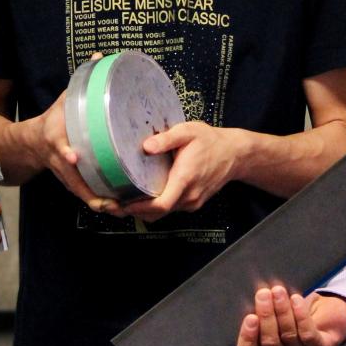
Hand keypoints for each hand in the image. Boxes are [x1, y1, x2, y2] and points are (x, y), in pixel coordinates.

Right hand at [26, 55, 109, 210]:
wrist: (30, 142)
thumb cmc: (54, 119)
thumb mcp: (64, 98)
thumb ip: (83, 80)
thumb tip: (100, 56)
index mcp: (54, 137)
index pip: (58, 145)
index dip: (65, 152)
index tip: (73, 156)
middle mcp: (59, 160)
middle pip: (72, 180)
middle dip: (91, 192)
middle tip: (112, 200)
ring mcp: (64, 174)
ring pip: (81, 194)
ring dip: (99, 203)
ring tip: (121, 208)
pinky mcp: (70, 182)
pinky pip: (85, 196)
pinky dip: (100, 203)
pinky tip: (119, 207)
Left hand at [118, 121, 239, 219]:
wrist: (235, 154)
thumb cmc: (210, 141)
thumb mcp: (189, 131)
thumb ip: (167, 139)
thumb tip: (145, 147)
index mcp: (185, 179)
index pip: (160, 204)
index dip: (138, 208)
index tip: (120, 204)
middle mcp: (188, 197)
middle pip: (157, 213)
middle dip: (133, 211)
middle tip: (110, 203)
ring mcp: (191, 203)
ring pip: (162, 214)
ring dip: (142, 210)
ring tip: (121, 201)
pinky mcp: (193, 203)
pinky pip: (170, 208)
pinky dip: (154, 207)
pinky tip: (141, 196)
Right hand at [235, 284, 345, 345]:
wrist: (329, 315)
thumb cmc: (296, 311)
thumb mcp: (276, 311)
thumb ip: (264, 309)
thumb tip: (255, 294)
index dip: (247, 339)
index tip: (250, 317)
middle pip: (269, 342)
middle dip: (266, 316)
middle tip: (263, 294)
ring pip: (288, 335)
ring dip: (282, 311)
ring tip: (279, 291)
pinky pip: (308, 334)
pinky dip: (301, 316)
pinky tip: (296, 300)